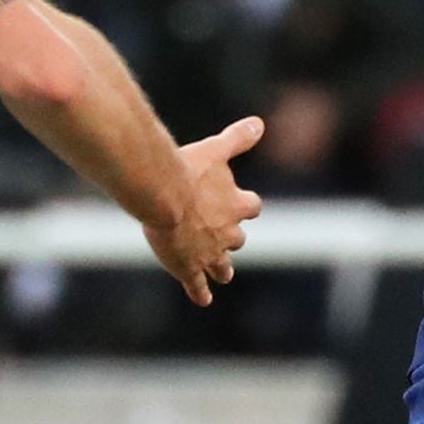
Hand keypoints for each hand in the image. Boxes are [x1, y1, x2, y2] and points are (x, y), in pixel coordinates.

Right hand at [149, 116, 264, 305]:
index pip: (251, 207)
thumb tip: (259, 122)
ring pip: (222, 267)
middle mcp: (229, 233)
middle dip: (231, 240)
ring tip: (222, 274)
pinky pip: (198, 286)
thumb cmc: (189, 170)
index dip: (245, 206)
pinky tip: (203, 300)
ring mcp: (209, 253)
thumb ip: (238, 139)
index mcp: (237, 205)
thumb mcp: (216, 150)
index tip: (243, 205)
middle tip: (223, 240)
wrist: (164, 195)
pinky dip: (201, 293)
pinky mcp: (190, 268)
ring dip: (221, 269)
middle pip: (237, 240)